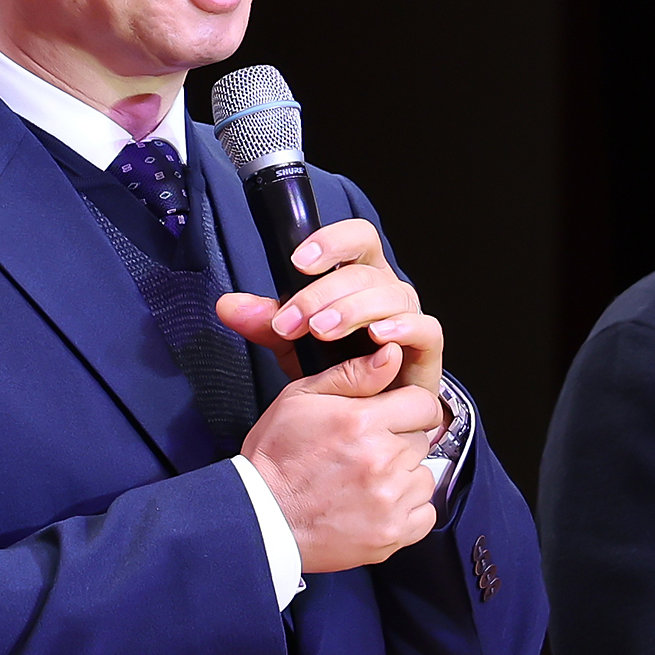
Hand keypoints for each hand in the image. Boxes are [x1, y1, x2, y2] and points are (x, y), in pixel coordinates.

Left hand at [217, 217, 445, 396]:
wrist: (368, 416)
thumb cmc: (338, 370)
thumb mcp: (294, 344)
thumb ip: (267, 322)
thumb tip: (227, 306)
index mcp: (359, 277)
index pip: (356, 238)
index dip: (332, 242)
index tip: (299, 261)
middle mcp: (387, 291)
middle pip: (364, 272)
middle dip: (323, 295)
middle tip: (294, 322)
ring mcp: (410, 318)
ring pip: (393, 296)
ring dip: (354, 310)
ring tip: (322, 331)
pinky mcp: (427, 351)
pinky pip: (426, 329)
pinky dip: (402, 328)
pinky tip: (378, 337)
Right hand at [239, 342, 442, 572]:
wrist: (262, 518)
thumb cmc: (276, 458)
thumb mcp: (301, 398)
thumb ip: (352, 374)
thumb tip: (391, 354)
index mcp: (362, 422)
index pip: (423, 403)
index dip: (410, 406)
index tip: (396, 414)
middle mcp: (381, 461)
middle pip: (422, 439)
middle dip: (400, 439)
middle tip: (367, 448)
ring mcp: (389, 501)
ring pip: (423, 476)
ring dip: (404, 475)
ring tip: (368, 477)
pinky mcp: (392, 534)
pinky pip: (424, 514)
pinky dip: (407, 509)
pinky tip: (377, 502)